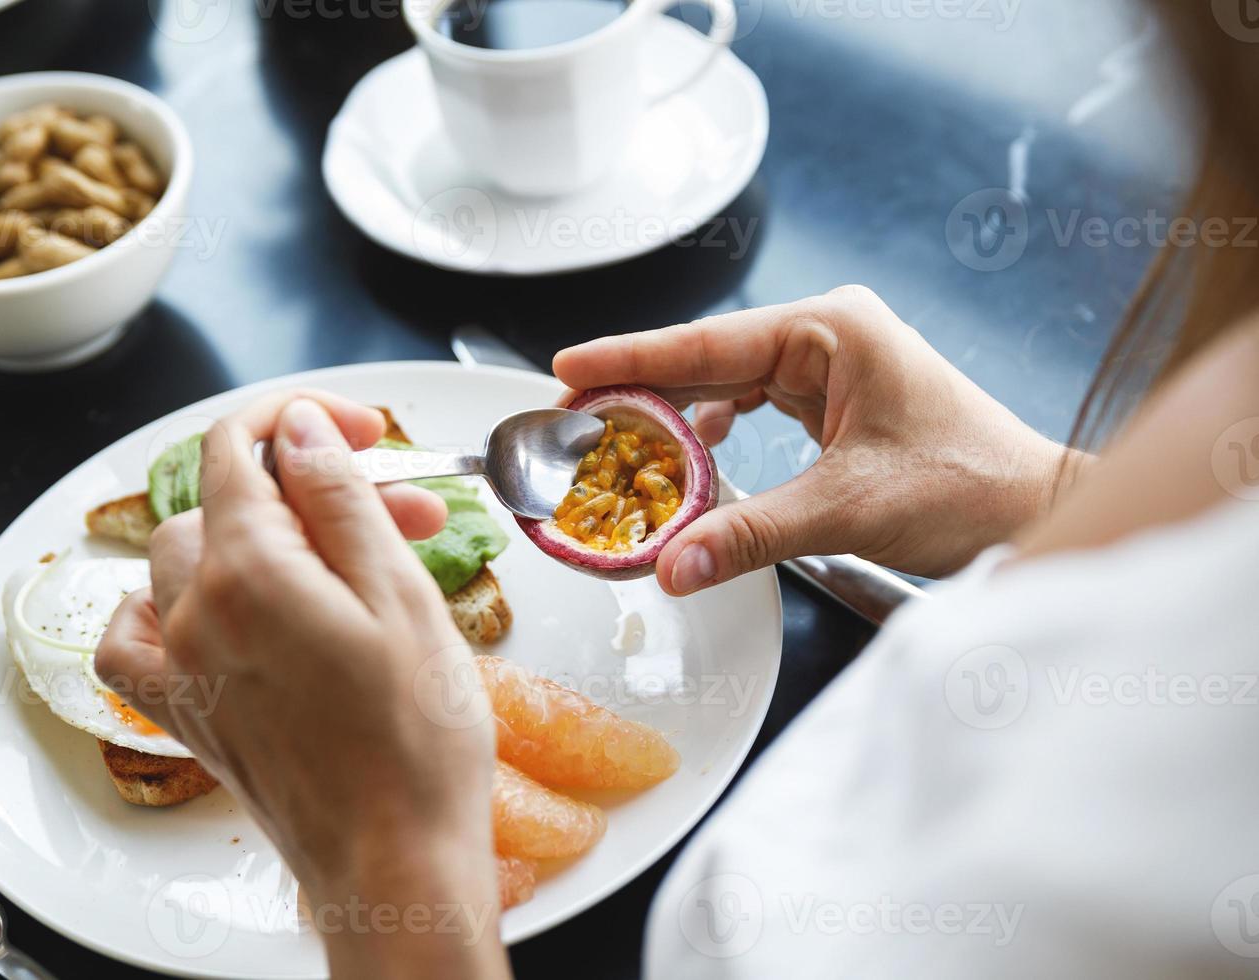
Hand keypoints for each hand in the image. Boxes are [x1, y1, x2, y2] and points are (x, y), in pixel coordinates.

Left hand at [95, 392, 507, 978]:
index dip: (300, 422)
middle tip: (402, 514)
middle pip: (229, 502)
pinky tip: (215, 610)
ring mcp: (181, 666)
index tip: (357, 431)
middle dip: (313, 489)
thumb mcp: (400, 595)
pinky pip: (136, 639)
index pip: (239, 448)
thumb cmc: (415, 739)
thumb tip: (297, 428)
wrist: (395, 861)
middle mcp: (194, 612)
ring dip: (261, 539)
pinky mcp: (186, 714)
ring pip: (187, 556)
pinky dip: (165, 607)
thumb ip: (338, 498)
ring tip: (341, 568)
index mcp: (250, 570)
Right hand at [554, 286, 1070, 591]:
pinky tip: (684, 463)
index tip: (567, 364)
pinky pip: (752, 406)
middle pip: (708, 359)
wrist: (1032, 509)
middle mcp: (828, 334)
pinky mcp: (833, 398)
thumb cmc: (968, 488)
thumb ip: (749, 535)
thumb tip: (671, 566)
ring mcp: (831, 364)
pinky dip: (713, 435)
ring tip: (614, 446)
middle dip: (642, 392)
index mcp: (833, 330)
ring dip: (675, 418)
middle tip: (572, 419)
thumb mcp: (847, 510)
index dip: (631, 357)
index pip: (708, 342)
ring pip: (726, 383)